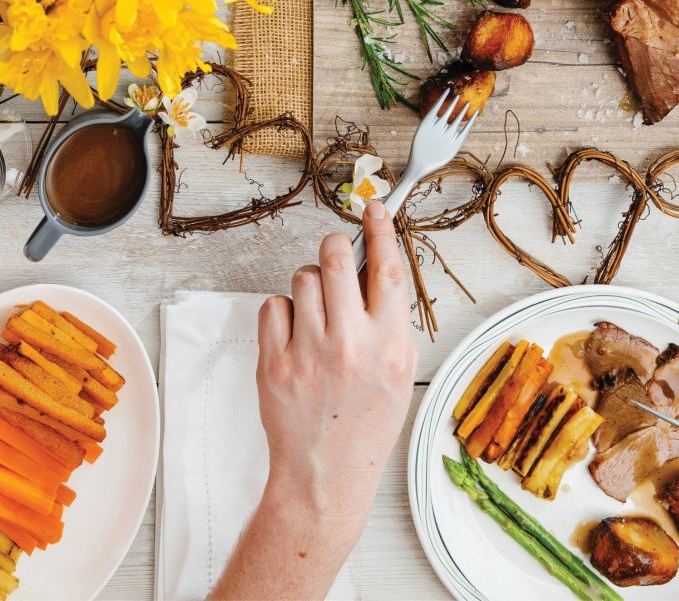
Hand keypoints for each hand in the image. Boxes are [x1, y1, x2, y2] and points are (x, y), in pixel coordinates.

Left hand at [257, 201, 417, 519]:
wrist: (326, 474)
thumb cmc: (367, 426)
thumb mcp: (400, 373)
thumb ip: (391, 322)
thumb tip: (375, 271)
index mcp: (390, 345)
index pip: (387, 269)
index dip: (381, 230)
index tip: (374, 209)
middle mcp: (350, 344)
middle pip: (336, 259)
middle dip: (336, 248)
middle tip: (337, 258)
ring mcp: (308, 352)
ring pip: (303, 278)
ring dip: (312, 285)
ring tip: (318, 313)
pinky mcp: (274, 362)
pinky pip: (274, 306)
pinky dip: (284, 312)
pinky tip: (295, 333)